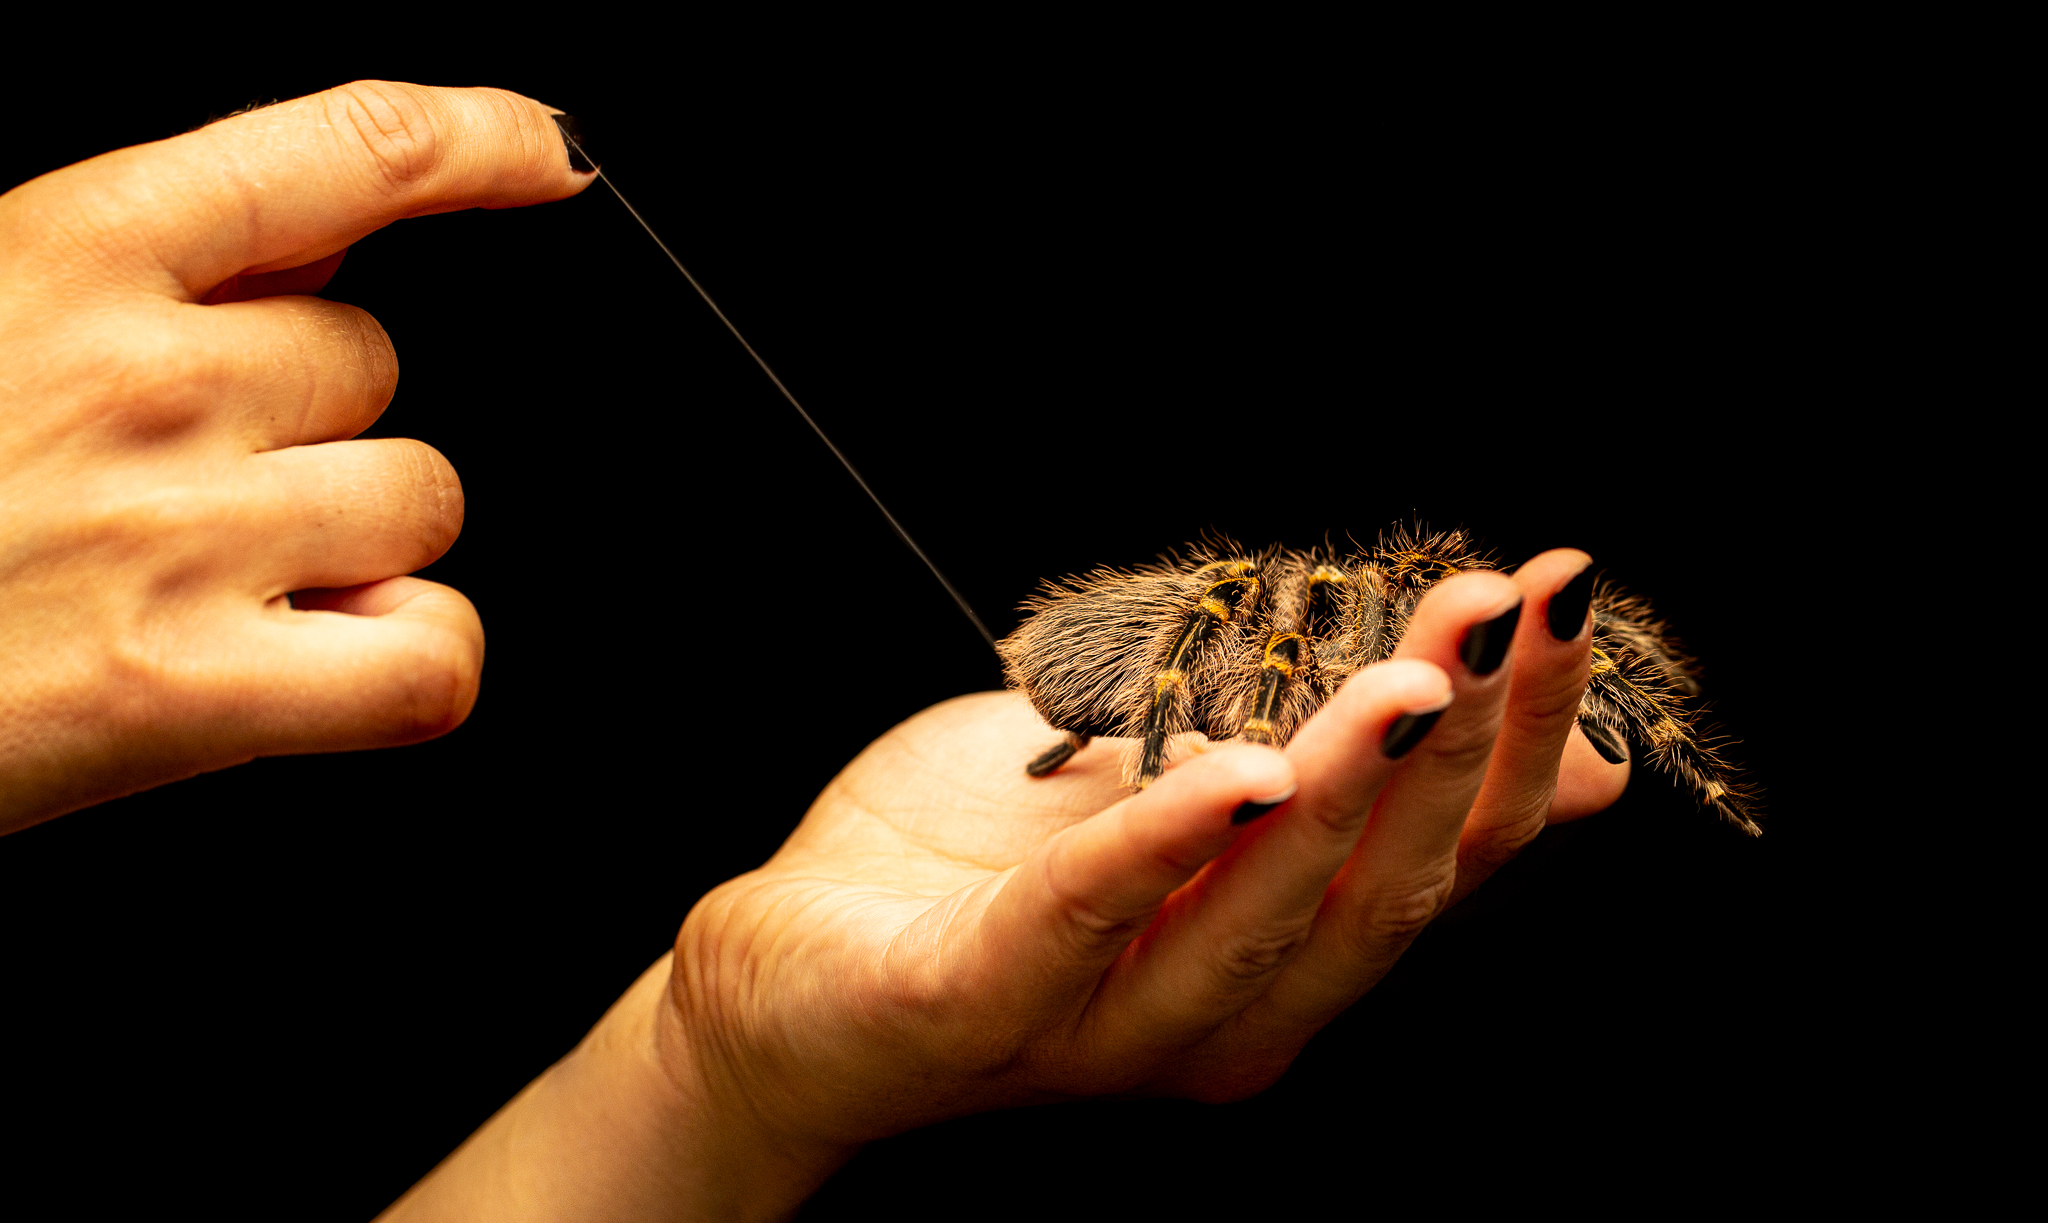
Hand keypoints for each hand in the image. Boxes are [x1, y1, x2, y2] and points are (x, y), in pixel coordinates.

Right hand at [0, 81, 590, 831]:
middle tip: (201, 483)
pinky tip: (324, 669)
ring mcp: (183, 532)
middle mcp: (146, 376)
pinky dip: (408, 665)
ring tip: (225, 583)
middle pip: (379, 364)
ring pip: (421, 499)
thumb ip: (120, 281)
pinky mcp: (192, 692)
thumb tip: (288, 264)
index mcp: (63, 249)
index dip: (479, 143)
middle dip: (320, 422)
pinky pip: (430, 657)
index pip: (345, 151)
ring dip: (361, 544)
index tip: (553, 155)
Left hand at [654, 554, 1628, 1215]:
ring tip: (1417, 679)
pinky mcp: (981, 1008)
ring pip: (1265, 915)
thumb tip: (1494, 709)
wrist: (790, 971)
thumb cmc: (979, 865)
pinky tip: (1242, 768)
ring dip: (1352, 787)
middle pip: (1383, 889)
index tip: (1570, 602)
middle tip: (1523, 607)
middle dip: (1468, 742)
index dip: (1523, 737)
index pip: (1443, 857)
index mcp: (1279, 952)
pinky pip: (1081, 921)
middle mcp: (1226, 1013)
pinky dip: (1167, 842)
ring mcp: (1109, 1028)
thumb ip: (1314, 761)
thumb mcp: (1172, 787)